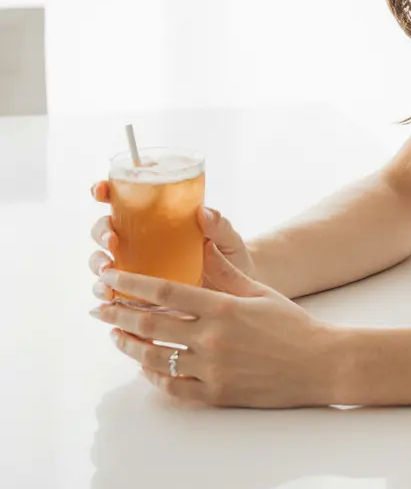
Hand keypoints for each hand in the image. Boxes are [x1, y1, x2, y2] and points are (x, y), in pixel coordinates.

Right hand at [88, 182, 257, 300]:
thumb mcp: (227, 238)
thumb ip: (218, 225)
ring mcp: (135, 265)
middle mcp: (140, 239)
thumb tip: (204, 212)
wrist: (236, 290)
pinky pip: (112, 290)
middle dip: (101, 231)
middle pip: (105, 229)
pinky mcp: (136, 291)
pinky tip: (109, 298)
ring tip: (106, 274)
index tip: (101, 191)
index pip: (123, 198)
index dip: (106, 191)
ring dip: (97, 264)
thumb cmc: (229, 255)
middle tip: (112, 240)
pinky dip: (104, 292)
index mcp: (157, 217)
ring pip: (102, 260)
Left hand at [90, 242, 350, 407]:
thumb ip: (225, 273)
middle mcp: (213, 338)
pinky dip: (154, 376)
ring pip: (155, 358)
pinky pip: (173, 388)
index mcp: (224, 307)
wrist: (319, 362)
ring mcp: (213, 369)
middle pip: (152, 325)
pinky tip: (145, 366)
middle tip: (99, 307)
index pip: (166, 292)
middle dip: (119, 313)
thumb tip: (201, 244)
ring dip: (130, 346)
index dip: (132, 284)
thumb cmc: (291, 323)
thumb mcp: (259, 291)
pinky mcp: (217, 395)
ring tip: (116, 334)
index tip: (111, 277)